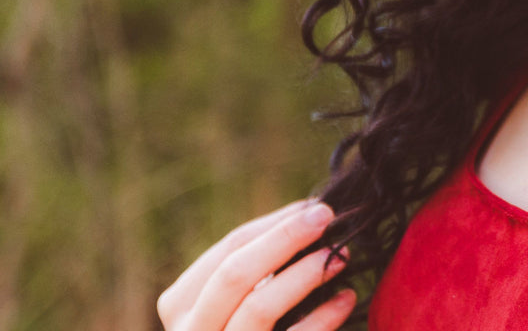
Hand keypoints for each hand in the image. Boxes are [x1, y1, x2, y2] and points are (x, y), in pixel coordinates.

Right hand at [158, 198, 355, 330]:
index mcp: (181, 310)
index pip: (225, 254)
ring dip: (305, 275)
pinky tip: (346, 299)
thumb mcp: (231, 308)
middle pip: (234, 275)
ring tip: (341, 257)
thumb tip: (307, 219)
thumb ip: (254, 273)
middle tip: (327, 216)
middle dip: (284, 238)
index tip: (311, 208)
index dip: (272, 226)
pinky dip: (321, 319)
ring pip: (257, 309)